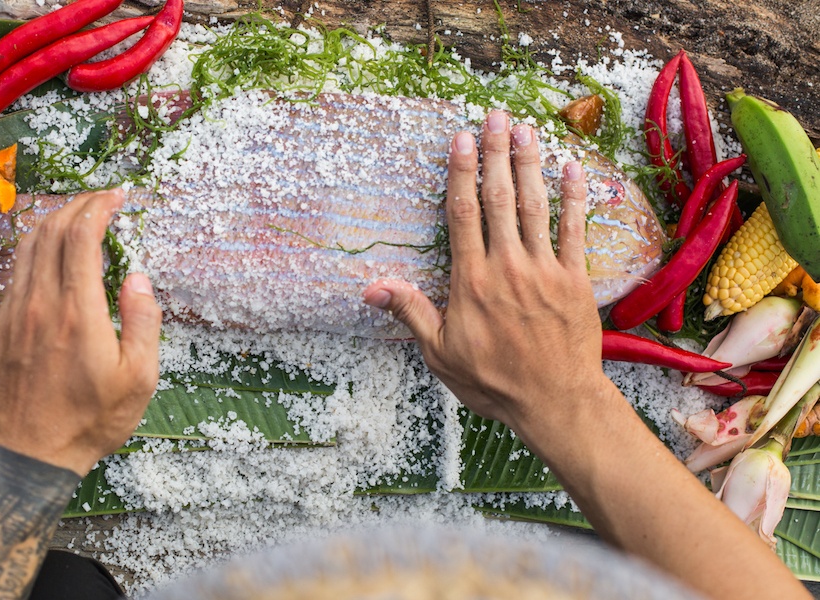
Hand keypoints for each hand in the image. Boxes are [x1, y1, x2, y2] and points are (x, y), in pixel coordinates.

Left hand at [0, 189, 162, 475]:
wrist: (32, 454)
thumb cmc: (93, 419)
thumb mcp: (139, 378)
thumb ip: (143, 322)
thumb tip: (138, 277)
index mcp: (78, 313)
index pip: (81, 238)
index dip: (99, 207)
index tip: (118, 196)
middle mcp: (41, 305)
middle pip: (50, 232)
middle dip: (77, 205)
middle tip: (103, 199)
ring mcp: (15, 314)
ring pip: (27, 247)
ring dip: (54, 222)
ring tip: (80, 217)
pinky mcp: (1, 326)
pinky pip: (16, 272)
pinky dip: (36, 249)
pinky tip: (54, 256)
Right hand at [363, 111, 609, 433]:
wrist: (554, 402)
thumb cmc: (493, 382)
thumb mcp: (440, 354)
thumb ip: (411, 312)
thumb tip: (372, 288)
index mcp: (472, 281)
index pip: (463, 214)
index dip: (461, 172)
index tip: (462, 139)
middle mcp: (507, 266)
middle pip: (499, 199)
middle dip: (497, 153)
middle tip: (496, 116)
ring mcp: (544, 270)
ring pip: (535, 206)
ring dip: (530, 164)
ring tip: (526, 129)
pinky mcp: (574, 279)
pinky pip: (575, 230)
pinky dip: (574, 197)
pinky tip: (571, 167)